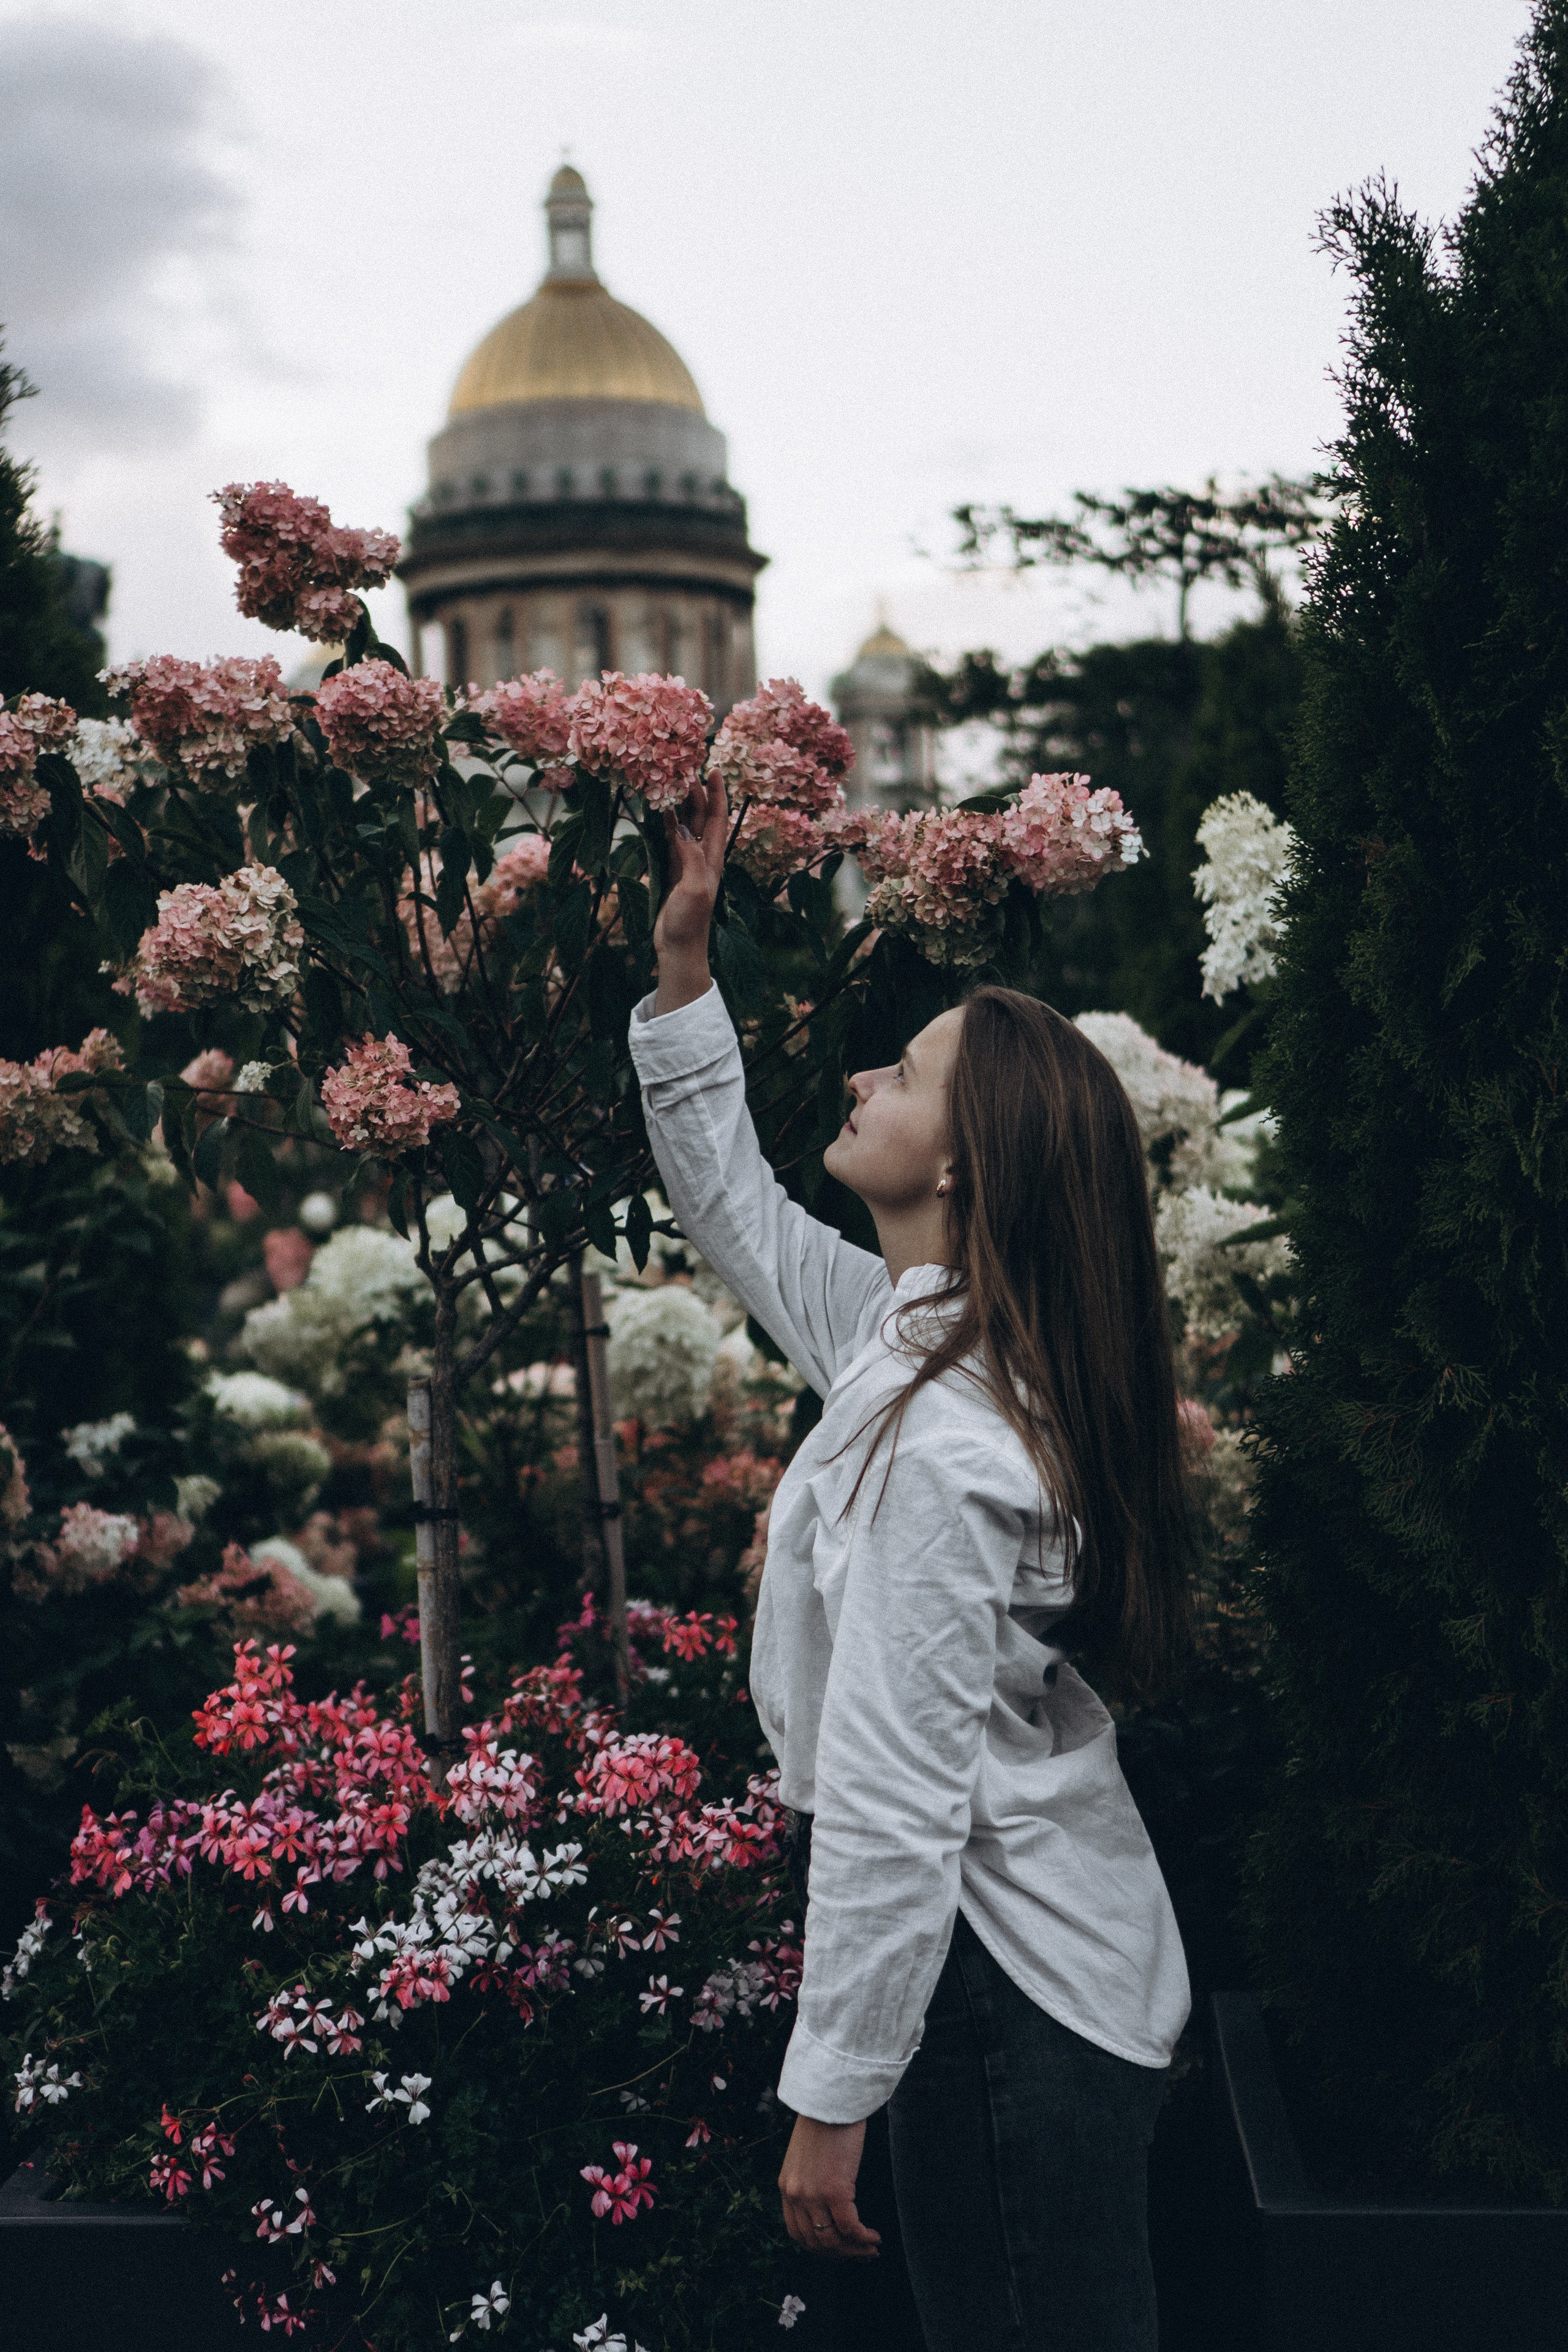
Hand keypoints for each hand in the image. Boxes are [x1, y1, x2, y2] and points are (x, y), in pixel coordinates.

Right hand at [652, 775, 727, 1013]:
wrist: (679, 946)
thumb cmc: (690, 921)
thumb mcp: (694, 887)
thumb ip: (690, 856)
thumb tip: (681, 826)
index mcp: (714, 858)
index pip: (718, 818)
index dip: (717, 794)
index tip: (713, 769)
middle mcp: (704, 857)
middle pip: (703, 817)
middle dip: (697, 793)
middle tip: (686, 768)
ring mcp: (689, 863)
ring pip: (687, 826)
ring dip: (682, 805)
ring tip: (673, 781)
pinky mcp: (675, 872)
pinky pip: (673, 840)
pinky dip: (668, 823)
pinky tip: (662, 810)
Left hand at [778, 2114, 879, 2260]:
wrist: (832, 2099)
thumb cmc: (825, 2122)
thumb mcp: (806, 2158)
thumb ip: (809, 2182)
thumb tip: (827, 2209)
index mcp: (786, 2187)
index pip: (798, 2234)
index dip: (821, 2249)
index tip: (840, 2250)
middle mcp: (796, 2195)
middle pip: (815, 2242)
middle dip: (840, 2254)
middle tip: (860, 2255)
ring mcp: (813, 2195)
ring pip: (833, 2240)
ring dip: (854, 2250)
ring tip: (871, 2248)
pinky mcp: (835, 2190)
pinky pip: (849, 2227)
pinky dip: (863, 2238)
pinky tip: (874, 2237)